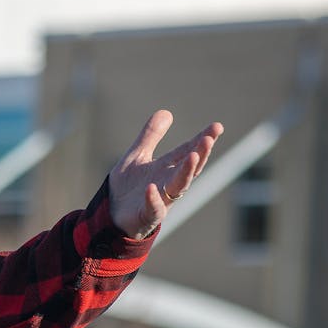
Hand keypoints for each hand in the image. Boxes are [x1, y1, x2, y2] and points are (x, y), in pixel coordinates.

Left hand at [108, 110, 222, 238]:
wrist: (111, 213)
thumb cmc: (128, 186)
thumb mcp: (138, 156)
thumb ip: (151, 136)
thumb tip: (166, 112)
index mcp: (167, 168)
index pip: (188, 151)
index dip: (202, 139)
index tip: (217, 126)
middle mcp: (168, 182)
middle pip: (189, 167)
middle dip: (200, 153)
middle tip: (208, 139)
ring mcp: (160, 199)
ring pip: (179, 186)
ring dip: (186, 172)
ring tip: (193, 156)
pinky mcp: (147, 215)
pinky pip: (153, 207)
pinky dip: (153, 198)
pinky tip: (152, 188)